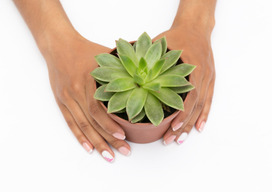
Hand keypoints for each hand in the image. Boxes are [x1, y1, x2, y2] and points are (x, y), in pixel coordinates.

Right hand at [43, 34, 130, 161]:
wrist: (59, 46)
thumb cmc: (87, 50)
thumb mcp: (106, 55)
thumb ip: (123, 70)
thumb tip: (145, 81)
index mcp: (90, 80)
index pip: (99, 108)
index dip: (111, 124)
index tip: (124, 136)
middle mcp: (77, 91)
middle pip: (93, 121)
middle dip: (108, 139)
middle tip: (123, 151)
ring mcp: (68, 98)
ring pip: (83, 125)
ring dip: (95, 142)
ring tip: (108, 156)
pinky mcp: (62, 101)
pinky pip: (71, 122)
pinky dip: (79, 137)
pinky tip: (88, 148)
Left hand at [155, 24, 215, 144]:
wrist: (196, 28)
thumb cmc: (177, 36)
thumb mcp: (162, 44)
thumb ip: (147, 58)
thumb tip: (126, 69)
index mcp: (191, 68)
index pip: (188, 96)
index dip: (181, 113)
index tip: (171, 127)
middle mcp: (202, 76)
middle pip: (194, 106)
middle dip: (183, 125)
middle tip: (172, 140)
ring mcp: (208, 79)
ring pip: (201, 107)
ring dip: (191, 124)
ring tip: (181, 139)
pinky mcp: (209, 81)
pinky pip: (208, 101)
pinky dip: (203, 115)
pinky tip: (198, 127)